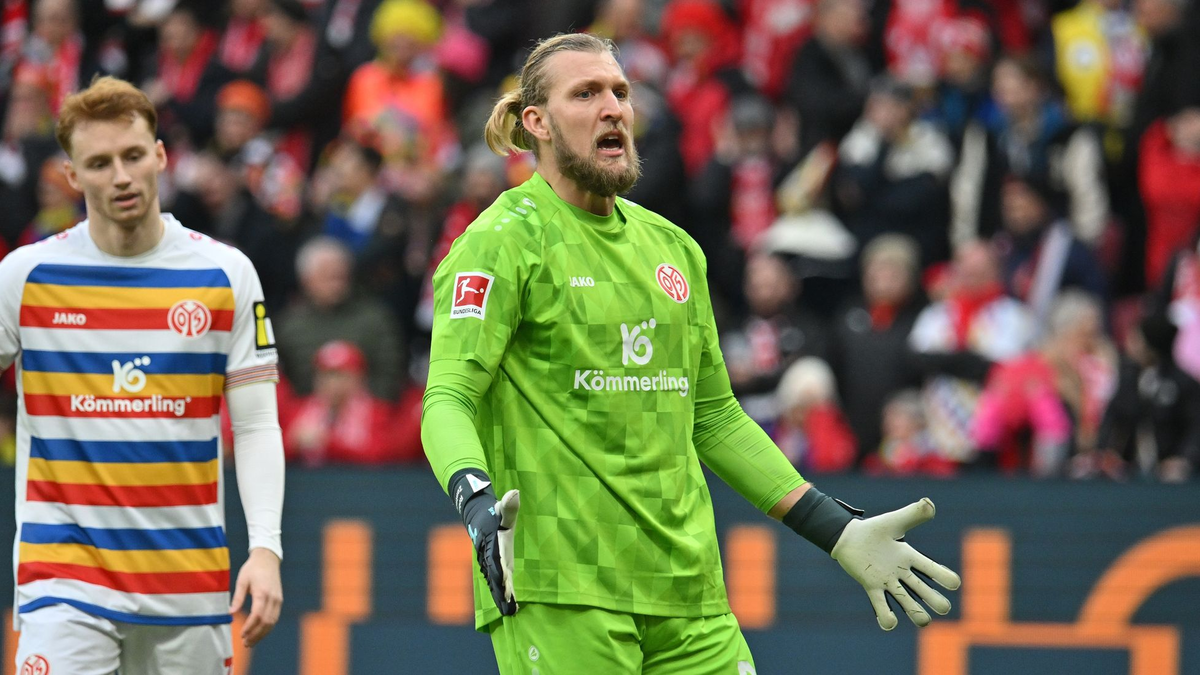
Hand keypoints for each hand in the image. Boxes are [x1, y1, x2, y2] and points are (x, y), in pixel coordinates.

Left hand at [230, 548, 282, 647]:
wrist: (268, 558)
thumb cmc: (252, 568)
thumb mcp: (242, 580)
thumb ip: (237, 597)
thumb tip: (230, 613)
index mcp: (263, 592)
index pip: (257, 615)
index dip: (250, 627)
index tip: (241, 635)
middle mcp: (273, 598)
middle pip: (266, 621)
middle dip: (256, 634)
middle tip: (245, 643)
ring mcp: (278, 600)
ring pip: (272, 622)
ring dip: (262, 633)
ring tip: (251, 641)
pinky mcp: (279, 600)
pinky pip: (274, 617)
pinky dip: (267, 627)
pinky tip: (259, 632)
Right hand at [466, 489, 519, 614]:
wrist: (478, 518)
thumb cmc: (494, 513)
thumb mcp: (502, 508)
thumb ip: (509, 505)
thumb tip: (514, 494)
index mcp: (492, 544)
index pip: (495, 559)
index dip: (499, 571)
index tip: (505, 583)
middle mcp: (489, 556)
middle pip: (494, 576)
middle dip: (500, 591)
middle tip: (508, 606)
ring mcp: (491, 563)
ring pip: (495, 583)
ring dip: (501, 597)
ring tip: (509, 612)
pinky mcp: (494, 567)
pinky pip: (496, 583)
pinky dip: (501, 595)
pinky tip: (509, 607)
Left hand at [831, 498, 960, 629]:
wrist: (847, 536)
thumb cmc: (873, 529)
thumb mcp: (894, 521)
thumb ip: (913, 513)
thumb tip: (930, 503)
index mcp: (910, 557)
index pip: (934, 570)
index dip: (946, 578)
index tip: (952, 583)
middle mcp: (902, 573)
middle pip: (925, 592)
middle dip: (936, 602)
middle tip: (942, 608)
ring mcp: (887, 582)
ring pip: (908, 604)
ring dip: (917, 614)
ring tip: (923, 620)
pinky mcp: (871, 587)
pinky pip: (881, 607)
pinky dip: (887, 618)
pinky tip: (890, 621)